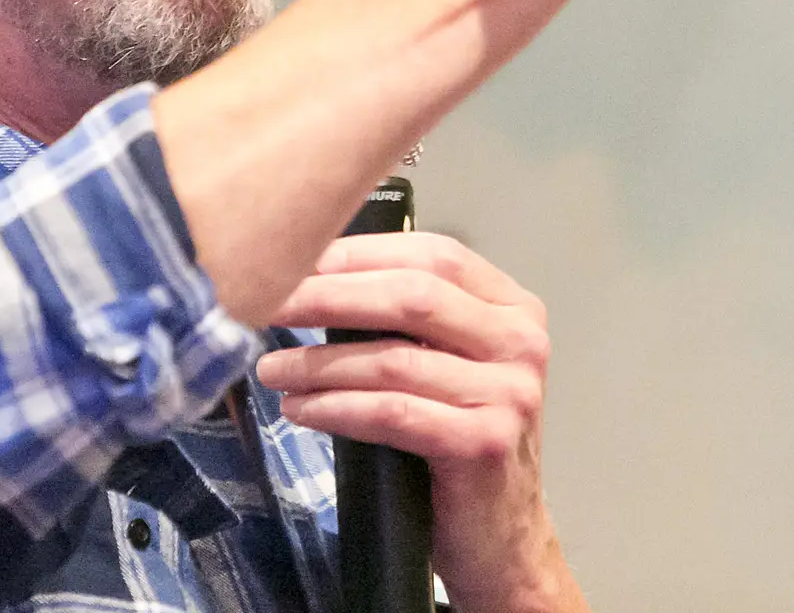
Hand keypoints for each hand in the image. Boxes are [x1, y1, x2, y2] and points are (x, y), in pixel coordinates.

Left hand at [259, 233, 585, 612]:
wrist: (501, 538)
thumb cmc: (460, 443)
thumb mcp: (451, 364)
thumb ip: (411, 320)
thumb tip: (318, 277)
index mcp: (514, 308)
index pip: (435, 254)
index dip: (363, 253)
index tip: (301, 259)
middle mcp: (521, 342)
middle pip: (412, 296)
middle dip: (331, 296)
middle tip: (272, 303)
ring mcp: (509, 394)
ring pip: (393, 360)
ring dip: (320, 362)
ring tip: (273, 368)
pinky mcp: (484, 443)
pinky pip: (392, 413)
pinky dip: (337, 408)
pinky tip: (300, 409)